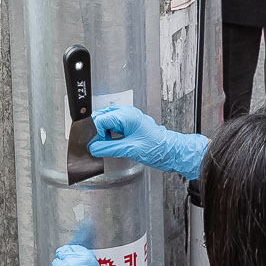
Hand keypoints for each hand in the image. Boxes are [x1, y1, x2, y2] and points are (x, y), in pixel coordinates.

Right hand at [88, 104, 209, 179]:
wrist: (172, 152)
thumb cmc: (157, 148)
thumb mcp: (129, 150)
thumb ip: (108, 148)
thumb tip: (93, 148)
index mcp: (126, 115)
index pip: (100, 119)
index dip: (96, 133)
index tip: (98, 144)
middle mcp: (127, 113)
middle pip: (102, 117)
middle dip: (97, 131)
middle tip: (99, 144)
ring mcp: (130, 117)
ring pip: (107, 120)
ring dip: (103, 132)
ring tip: (106, 144)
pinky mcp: (131, 124)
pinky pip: (114, 124)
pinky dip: (110, 133)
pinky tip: (112, 142)